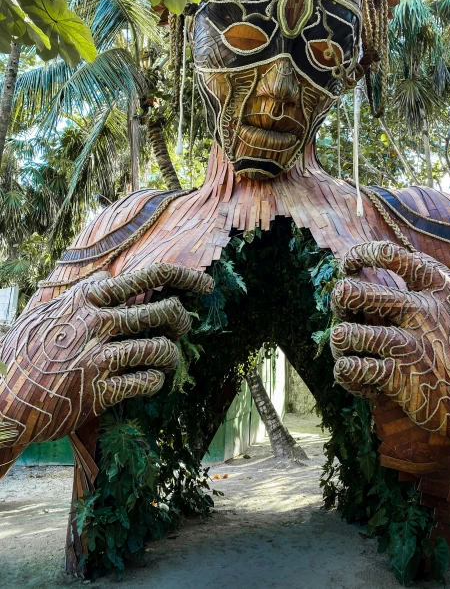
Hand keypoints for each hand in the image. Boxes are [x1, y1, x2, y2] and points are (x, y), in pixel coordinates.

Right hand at [0, 263, 212, 447]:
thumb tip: (105, 274)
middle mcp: (97, 323)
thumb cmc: (25, 354)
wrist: (3, 400)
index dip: (183, 278)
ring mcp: (99, 357)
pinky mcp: (101, 390)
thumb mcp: (47, 312)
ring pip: (160, 347)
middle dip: (181, 320)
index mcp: (87, 299)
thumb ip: (79, 294)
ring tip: (169, 358)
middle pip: (162, 312)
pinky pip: (147, 380)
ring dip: (172, 354)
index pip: (147, 277)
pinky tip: (151, 380)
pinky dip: (156, 380)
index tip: (205, 286)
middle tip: (182, 327)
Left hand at [330, 241, 449, 462]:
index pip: (395, 257)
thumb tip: (434, 279)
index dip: (365, 252)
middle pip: (359, 294)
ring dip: (339, 339)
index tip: (349, 262)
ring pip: (349, 334)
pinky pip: (355, 371)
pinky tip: (354, 374)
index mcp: (442, 291)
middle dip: (341, 297)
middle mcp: (422, 313)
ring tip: (342, 341)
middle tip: (341, 304)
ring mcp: (410, 346)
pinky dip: (347, 373)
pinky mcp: (400, 380)